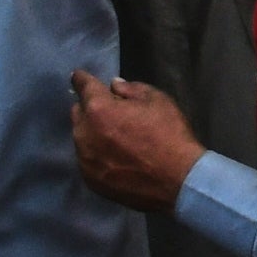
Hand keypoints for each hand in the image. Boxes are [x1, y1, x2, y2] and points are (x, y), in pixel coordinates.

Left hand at [69, 71, 203, 211]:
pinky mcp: (90, 180)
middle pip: (78, 113)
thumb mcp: (158, 100)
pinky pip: (87, 159)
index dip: (81, 79)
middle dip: (90, 108)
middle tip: (109, 111)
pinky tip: (116, 158)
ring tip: (115, 138)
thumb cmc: (169, 135)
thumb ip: (132, 89)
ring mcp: (84, 160)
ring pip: (81, 138)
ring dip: (93, 133)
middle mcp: (83, 133)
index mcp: (99, 109)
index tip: (78, 76)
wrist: (177, 180)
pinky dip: (97, 154)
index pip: (83, 87)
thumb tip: (114, 87)